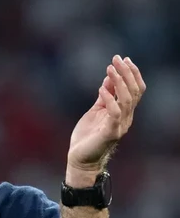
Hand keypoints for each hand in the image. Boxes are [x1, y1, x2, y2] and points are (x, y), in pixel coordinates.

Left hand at [67, 55, 145, 176]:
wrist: (80, 158)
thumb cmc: (87, 136)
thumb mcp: (96, 110)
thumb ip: (104, 95)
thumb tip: (109, 77)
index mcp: (123, 112)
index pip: (136, 89)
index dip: (132, 73)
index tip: (123, 59)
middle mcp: (125, 118)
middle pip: (134, 91)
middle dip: (127, 73)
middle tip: (117, 59)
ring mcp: (119, 125)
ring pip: (127, 100)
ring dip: (119, 82)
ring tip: (110, 69)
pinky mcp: (110, 133)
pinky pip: (114, 113)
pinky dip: (109, 99)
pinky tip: (101, 89)